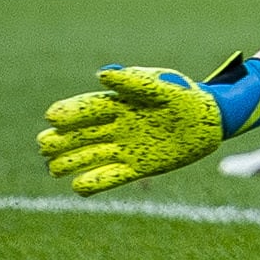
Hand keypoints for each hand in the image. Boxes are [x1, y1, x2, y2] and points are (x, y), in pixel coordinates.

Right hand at [38, 60, 259, 194]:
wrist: (213, 118)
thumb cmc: (186, 95)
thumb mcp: (162, 84)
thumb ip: (134, 80)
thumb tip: (102, 73)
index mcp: (117, 103)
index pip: (84, 108)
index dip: (67, 113)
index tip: (53, 117)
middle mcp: (115, 127)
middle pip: (77, 136)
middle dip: (58, 141)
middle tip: (46, 146)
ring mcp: (124, 148)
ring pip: (87, 157)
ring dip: (68, 163)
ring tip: (54, 168)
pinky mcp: (138, 167)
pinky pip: (109, 178)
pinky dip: (93, 183)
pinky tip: (79, 187)